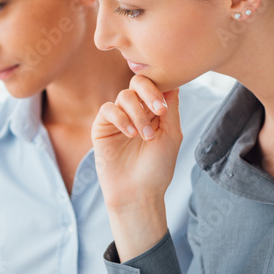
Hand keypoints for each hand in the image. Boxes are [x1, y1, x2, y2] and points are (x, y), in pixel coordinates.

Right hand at [93, 75, 181, 259]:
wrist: (137, 193)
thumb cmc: (157, 168)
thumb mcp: (171, 135)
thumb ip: (170, 107)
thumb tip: (172, 80)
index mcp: (154, 112)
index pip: (156, 85)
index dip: (161, 88)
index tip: (165, 108)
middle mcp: (136, 112)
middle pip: (138, 82)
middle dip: (149, 93)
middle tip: (159, 111)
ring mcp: (118, 119)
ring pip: (124, 96)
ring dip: (138, 114)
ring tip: (145, 136)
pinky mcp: (102, 128)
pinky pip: (108, 109)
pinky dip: (120, 118)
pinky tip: (129, 134)